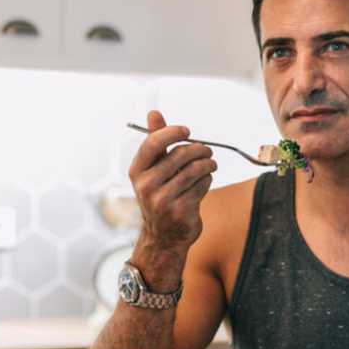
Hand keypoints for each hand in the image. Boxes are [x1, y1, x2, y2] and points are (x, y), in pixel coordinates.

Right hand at [129, 110, 216, 254]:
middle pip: (180, 155)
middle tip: (207, 151)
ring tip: (210, 165)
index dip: (172, 132)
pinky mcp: (180, 210)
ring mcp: (162, 200)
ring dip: (208, 165)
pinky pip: (202, 186)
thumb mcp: (153, 170)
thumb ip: (156, 142)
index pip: (153, 143)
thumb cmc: (160, 196)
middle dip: (199, 150)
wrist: (163, 237)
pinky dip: (207, 181)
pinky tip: (204, 183)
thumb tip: (153, 112)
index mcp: (137, 171)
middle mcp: (146, 185)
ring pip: (195, 170)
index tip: (187, 131)